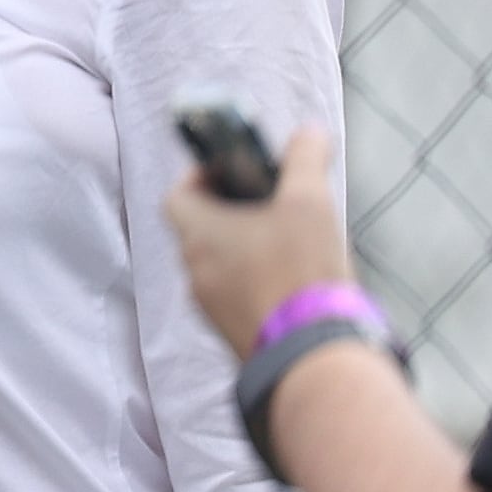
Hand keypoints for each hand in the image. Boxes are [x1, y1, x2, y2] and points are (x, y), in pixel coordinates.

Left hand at [165, 125, 356, 358]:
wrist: (314, 358)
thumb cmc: (302, 273)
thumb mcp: (309, 202)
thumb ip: (304, 159)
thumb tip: (309, 133)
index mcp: (196, 235)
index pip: (177, 195)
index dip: (202, 178)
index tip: (235, 173)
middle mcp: (193, 272)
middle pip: (201, 231)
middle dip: (234, 215)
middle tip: (274, 209)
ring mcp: (211, 309)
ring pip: (221, 267)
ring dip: (248, 252)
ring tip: (294, 248)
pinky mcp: (236, 337)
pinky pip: (238, 300)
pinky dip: (259, 286)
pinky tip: (298, 287)